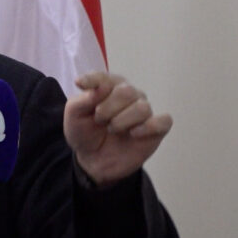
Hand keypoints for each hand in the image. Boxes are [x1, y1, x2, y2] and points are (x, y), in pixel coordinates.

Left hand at [63, 72, 172, 187]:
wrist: (94, 159)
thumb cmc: (85, 132)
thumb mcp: (73, 117)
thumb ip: (81, 101)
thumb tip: (97, 89)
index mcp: (108, 87)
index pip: (104, 78)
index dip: (92, 80)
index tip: (79, 84)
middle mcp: (129, 94)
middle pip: (126, 91)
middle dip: (107, 108)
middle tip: (99, 120)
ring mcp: (144, 111)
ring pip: (142, 108)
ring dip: (122, 121)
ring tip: (112, 129)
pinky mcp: (156, 128)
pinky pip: (163, 121)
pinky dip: (148, 127)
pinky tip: (133, 133)